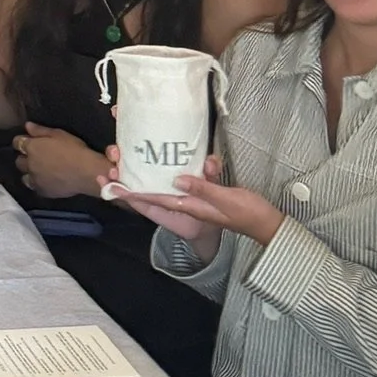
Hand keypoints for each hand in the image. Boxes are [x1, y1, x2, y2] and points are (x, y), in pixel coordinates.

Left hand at [13, 121, 106, 198]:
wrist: (86, 172)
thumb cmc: (74, 149)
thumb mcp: (58, 134)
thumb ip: (40, 130)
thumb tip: (27, 126)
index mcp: (32, 147)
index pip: (17, 143)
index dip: (21, 141)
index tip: (28, 141)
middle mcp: (29, 164)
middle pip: (19, 161)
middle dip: (24, 158)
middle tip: (35, 157)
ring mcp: (35, 179)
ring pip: (24, 177)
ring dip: (29, 173)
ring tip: (39, 171)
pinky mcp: (42, 191)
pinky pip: (35, 188)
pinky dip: (38, 184)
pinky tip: (46, 181)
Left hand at [104, 153, 282, 248]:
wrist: (267, 222)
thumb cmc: (246, 214)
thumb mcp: (224, 201)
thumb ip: (202, 189)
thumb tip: (177, 179)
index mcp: (188, 207)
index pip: (153, 200)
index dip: (131, 193)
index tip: (110, 183)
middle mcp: (187, 201)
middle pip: (155, 188)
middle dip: (136, 176)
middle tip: (116, 158)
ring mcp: (196, 195)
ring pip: (170, 180)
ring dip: (157, 168)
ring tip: (141, 154)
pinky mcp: (206, 188)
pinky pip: (192, 176)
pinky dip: (192, 167)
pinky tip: (204, 159)